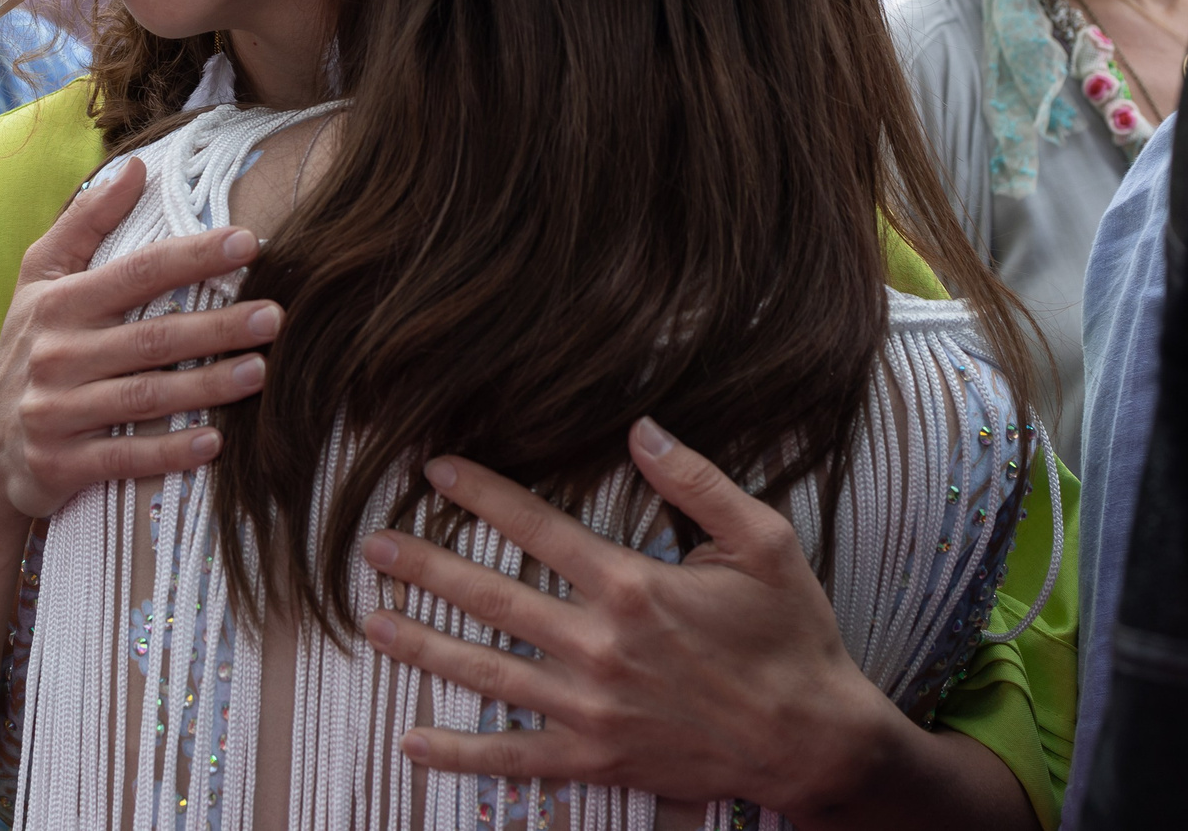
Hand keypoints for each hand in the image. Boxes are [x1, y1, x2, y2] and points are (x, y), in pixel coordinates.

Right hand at [0, 155, 280, 527]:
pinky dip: (168, 452)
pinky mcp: (59, 464)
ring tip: (260, 372)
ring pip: (144, 397)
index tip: (249, 242)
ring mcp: (56, 412)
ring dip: (206, 386)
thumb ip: (85, 220)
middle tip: (275, 316)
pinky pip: (124, 457)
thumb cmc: (29, 346)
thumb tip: (137, 166)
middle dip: (217, 326)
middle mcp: (57, 354)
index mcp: (61, 303)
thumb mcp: (40, 279)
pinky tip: (215, 442)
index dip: (193, 255)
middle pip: (151, 338)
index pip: (138, 272)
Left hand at [359, 420, 1020, 829]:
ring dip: (424, 648)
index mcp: (632, 587)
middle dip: (427, 568)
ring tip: (372, 624)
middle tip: (372, 545)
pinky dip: (460, 752)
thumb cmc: (793, 637)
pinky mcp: (598, 758)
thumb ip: (697, 483)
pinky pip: (515, 757)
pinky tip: (413, 741)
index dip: (482, 494)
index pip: (537, 529)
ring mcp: (592, 709)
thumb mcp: (763, 542)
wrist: (815, 741)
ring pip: (488, 674)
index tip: (435, 468)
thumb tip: (641, 429)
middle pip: (493, 599)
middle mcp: (599, 647)